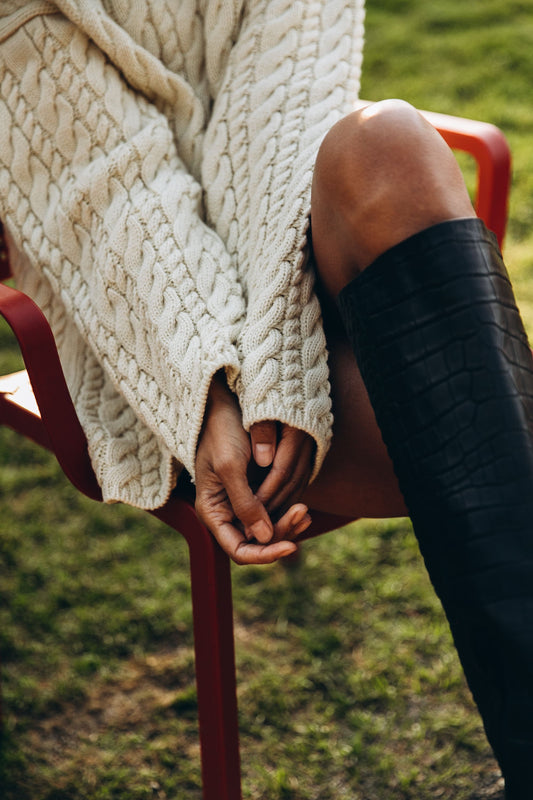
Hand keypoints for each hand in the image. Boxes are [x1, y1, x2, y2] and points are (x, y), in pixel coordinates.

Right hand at [195, 374, 310, 564]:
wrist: (223, 406)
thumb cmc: (221, 432)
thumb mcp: (231, 467)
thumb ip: (245, 504)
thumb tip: (264, 537)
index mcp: (213, 513)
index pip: (239, 550)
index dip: (265, 554)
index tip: (290, 546)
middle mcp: (226, 514)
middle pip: (258, 543)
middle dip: (282, 534)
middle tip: (304, 514)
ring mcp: (241, 505)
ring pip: (268, 530)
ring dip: (288, 524)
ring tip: (306, 512)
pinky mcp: (254, 493)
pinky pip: (274, 513)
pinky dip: (288, 512)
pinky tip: (303, 507)